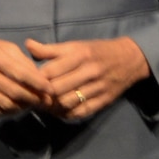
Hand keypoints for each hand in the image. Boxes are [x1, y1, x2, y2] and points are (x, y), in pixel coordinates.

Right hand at [0, 32, 54, 115]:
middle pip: (14, 91)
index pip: (20, 73)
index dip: (37, 83)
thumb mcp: (3, 46)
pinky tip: (17, 107)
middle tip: (45, 101)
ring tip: (32, 104)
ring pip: (5, 103)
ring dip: (23, 106)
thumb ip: (21, 61)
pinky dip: (9, 111)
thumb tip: (40, 78)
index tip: (50, 90)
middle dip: (33, 98)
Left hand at [25, 37, 149, 119]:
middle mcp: (89, 71)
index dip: (36, 79)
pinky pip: (80, 112)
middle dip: (42, 95)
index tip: (28, 82)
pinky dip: (66, 114)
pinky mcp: (104, 101)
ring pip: (67, 103)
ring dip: (52, 107)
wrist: (131, 59)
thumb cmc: (98, 51)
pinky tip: (59, 111)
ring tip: (44, 105)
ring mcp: (98, 88)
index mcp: (80, 55)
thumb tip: (28, 45)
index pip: (51, 71)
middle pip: (57, 89)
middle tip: (33, 97)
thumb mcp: (76, 45)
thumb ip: (51, 49)